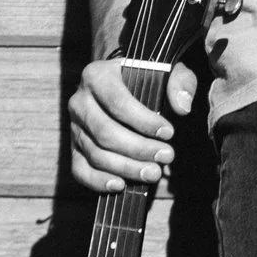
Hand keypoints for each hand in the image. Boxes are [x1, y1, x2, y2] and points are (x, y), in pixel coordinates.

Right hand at [68, 54, 196, 198]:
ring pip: (96, 154)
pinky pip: (80, 169)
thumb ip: (179, 81)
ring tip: (154, 172)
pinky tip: (121, 185)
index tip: (168, 133)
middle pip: (105, 132)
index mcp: (97, 76)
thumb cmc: (146, 78)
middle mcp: (79, 101)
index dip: (143, 121)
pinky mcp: (74, 148)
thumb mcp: (166, 70)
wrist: (121, 84)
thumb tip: (182, 107)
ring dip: (126, 168)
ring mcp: (74, 127)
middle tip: (166, 156)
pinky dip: (98, 181)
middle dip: (138, 149)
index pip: (118, 102)